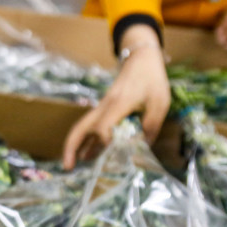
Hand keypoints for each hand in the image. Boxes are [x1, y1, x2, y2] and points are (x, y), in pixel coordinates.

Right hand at [62, 25, 169, 169]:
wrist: (141, 59)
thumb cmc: (152, 79)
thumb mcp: (160, 102)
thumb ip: (151, 125)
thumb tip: (143, 147)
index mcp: (119, 104)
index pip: (103, 126)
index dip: (105, 141)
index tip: (114, 152)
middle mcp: (105, 106)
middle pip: (81, 126)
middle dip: (72, 146)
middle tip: (67, 166)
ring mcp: (103, 107)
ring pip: (83, 126)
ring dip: (76, 145)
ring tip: (73, 165)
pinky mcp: (106, 108)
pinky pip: (93, 125)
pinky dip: (88, 140)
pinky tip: (89, 153)